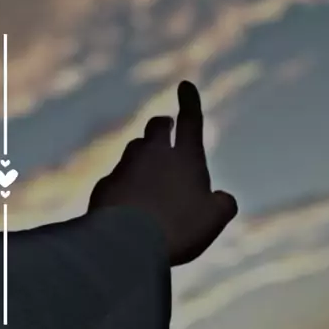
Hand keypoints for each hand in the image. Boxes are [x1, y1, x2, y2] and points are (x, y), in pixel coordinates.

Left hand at [89, 81, 237, 265]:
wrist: (123, 243)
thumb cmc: (177, 229)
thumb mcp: (213, 220)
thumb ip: (223, 204)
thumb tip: (223, 199)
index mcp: (185, 157)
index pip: (191, 121)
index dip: (190, 102)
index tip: (185, 85)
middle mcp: (153, 154)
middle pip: (156, 126)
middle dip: (163, 124)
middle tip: (166, 126)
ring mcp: (125, 167)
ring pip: (134, 150)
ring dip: (143, 155)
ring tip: (149, 175)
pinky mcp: (104, 186)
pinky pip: (116, 179)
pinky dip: (124, 185)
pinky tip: (127, 205)